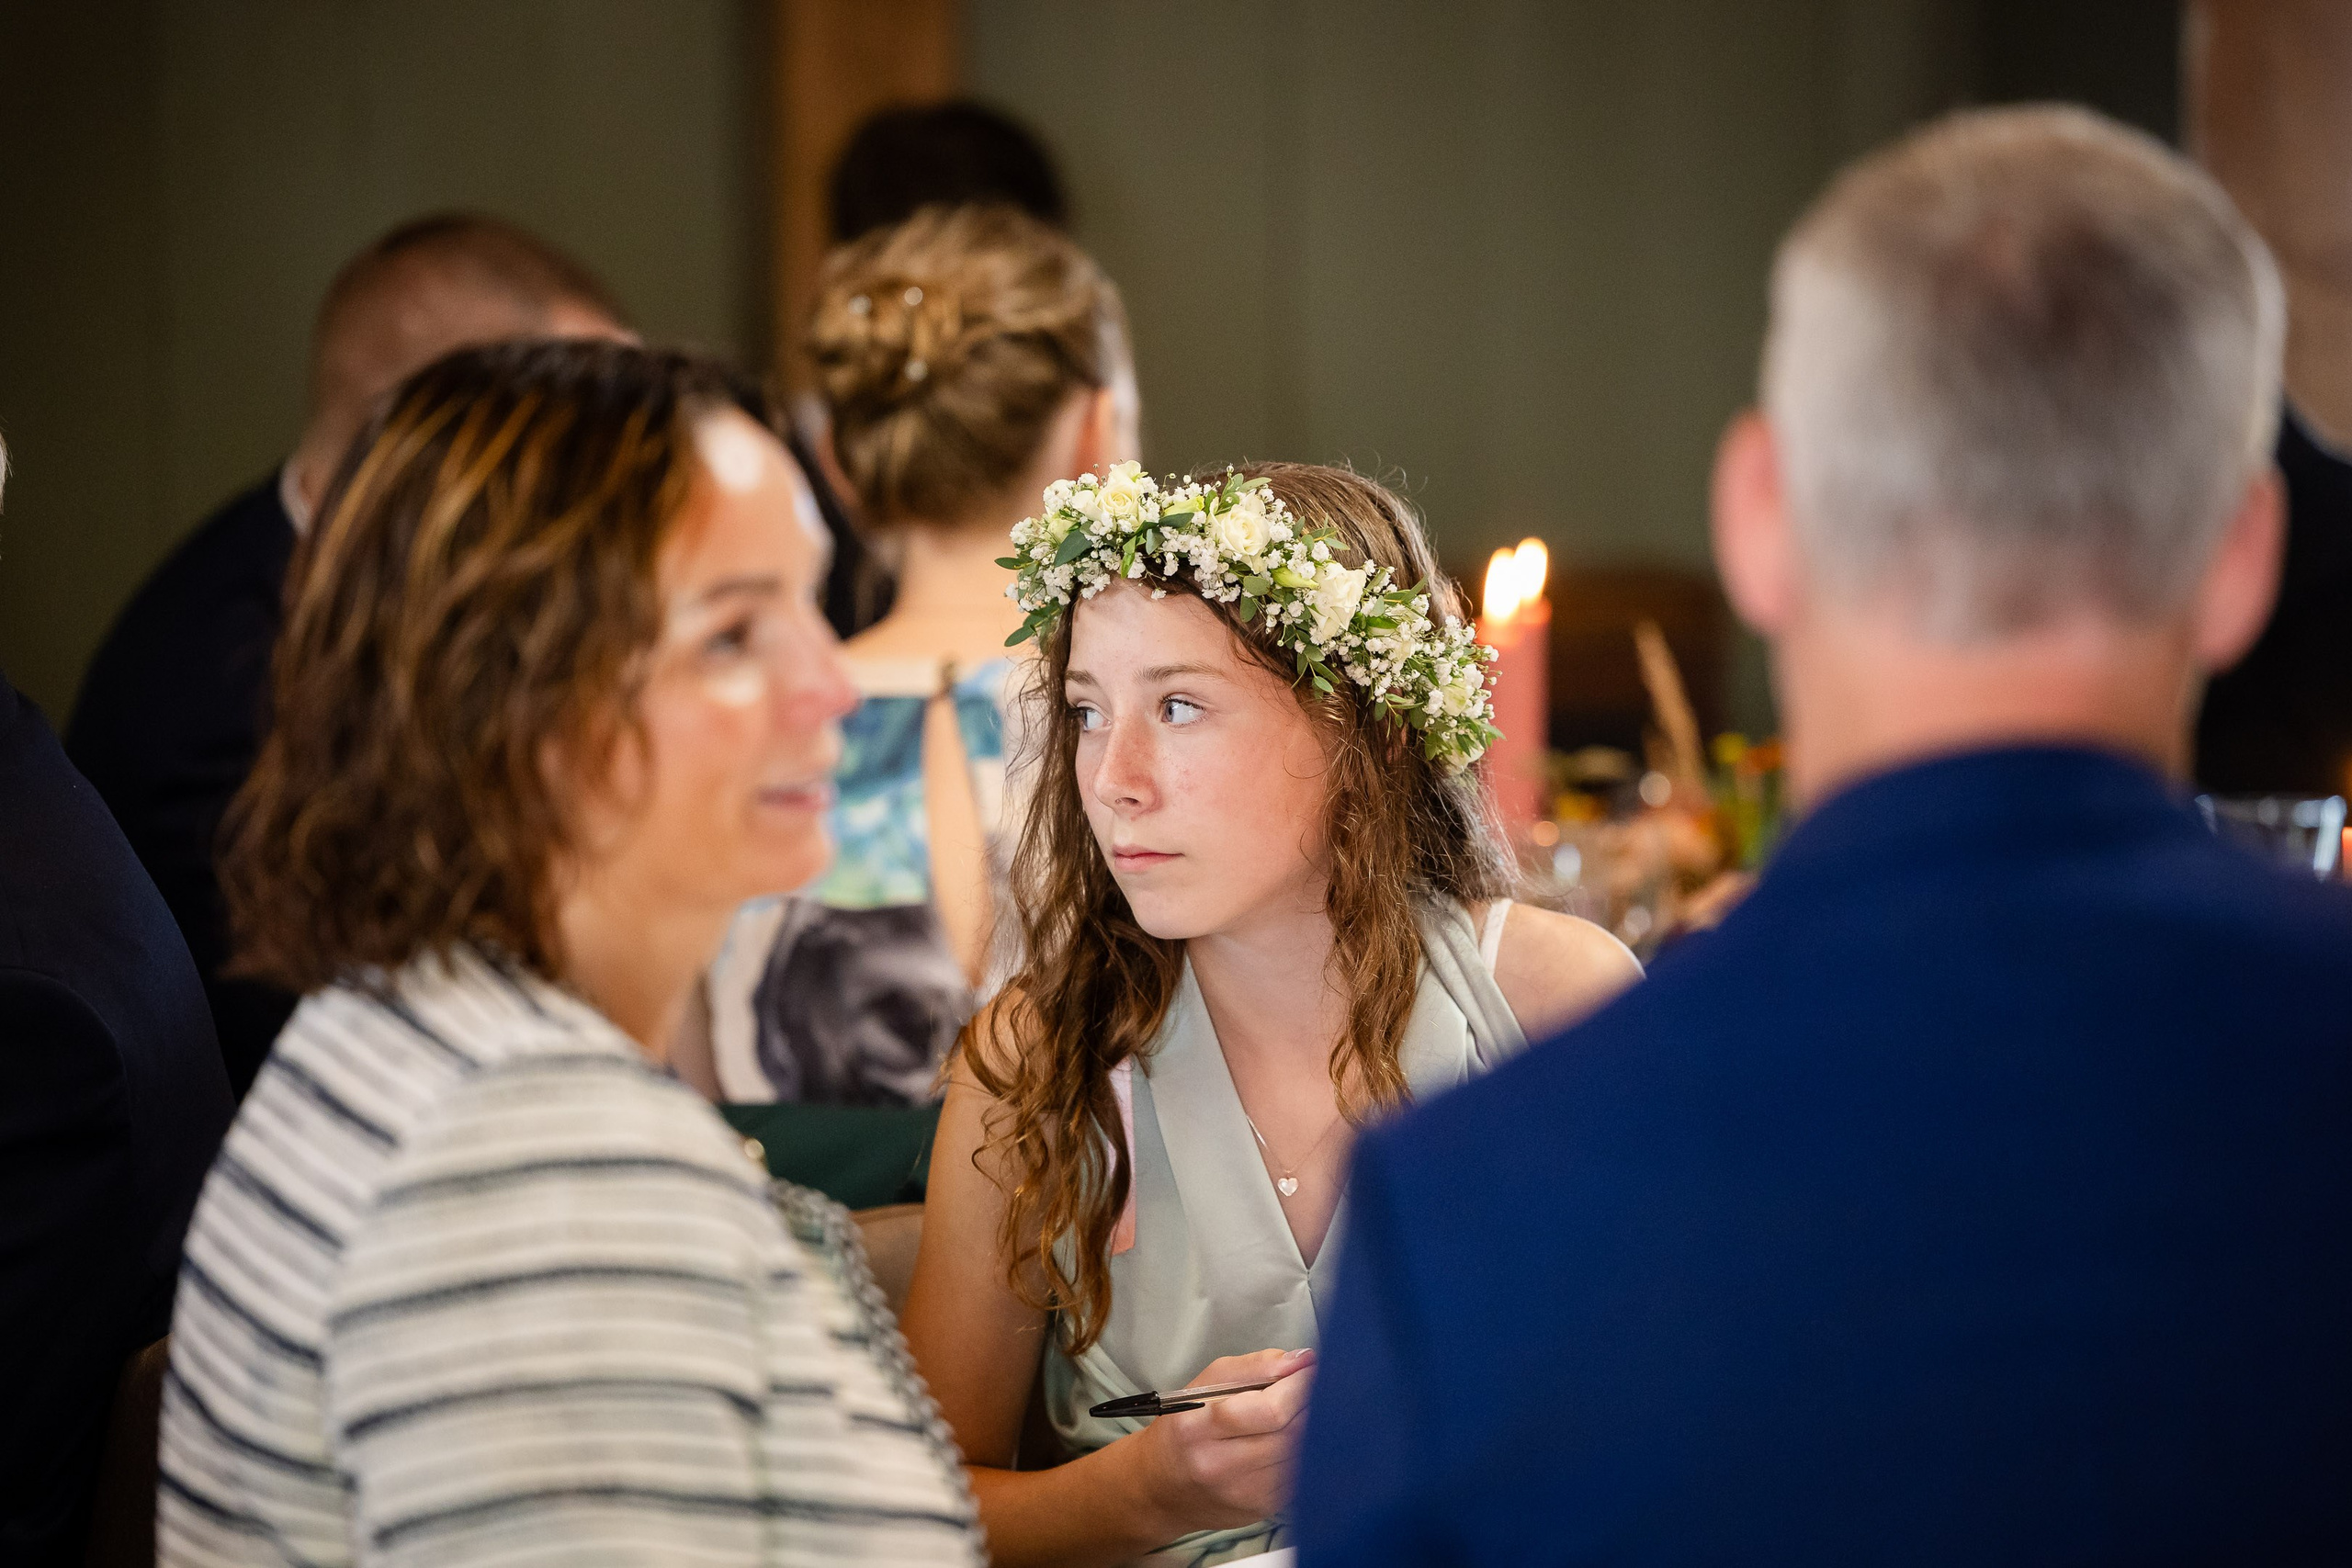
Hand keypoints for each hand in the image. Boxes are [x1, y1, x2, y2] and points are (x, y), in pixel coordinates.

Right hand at [1132, 1347, 1315, 1532]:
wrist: (1161, 1490)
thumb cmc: (1183, 1428)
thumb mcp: (1204, 1386)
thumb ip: (1253, 1367)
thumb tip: (1301, 1360)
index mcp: (1199, 1429)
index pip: (1268, 1409)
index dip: (1299, 1386)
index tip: (1313, 1368)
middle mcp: (1220, 1466)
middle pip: (1290, 1434)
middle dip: (1312, 1404)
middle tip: (1318, 1386)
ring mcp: (1243, 1494)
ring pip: (1300, 1456)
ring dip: (1314, 1428)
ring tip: (1310, 1409)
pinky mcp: (1261, 1509)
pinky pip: (1300, 1476)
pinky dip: (1306, 1453)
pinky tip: (1299, 1438)